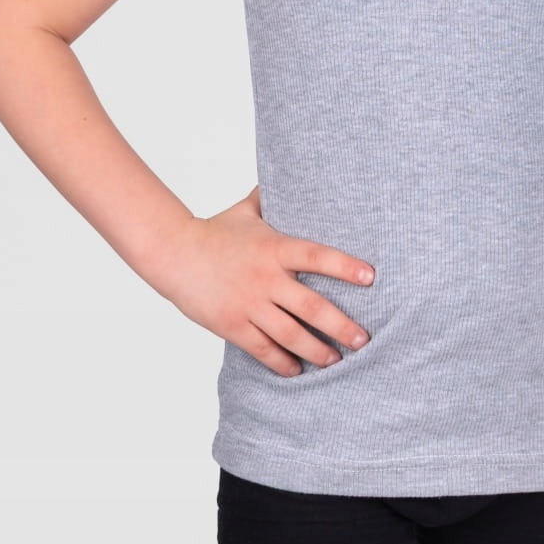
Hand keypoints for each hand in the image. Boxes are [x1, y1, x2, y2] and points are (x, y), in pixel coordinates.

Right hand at [159, 182, 375, 375]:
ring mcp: (249, 304)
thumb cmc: (213, 232)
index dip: (346, 266)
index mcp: (275, 248)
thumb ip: (270, 198)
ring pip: (291, 335)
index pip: (318, 256)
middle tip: (364, 340)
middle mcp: (266, 278)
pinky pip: (263, 350)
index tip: (371, 277)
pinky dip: (282, 363)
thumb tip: (288, 174)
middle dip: (341, 326)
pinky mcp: (232, 325)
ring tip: (336, 360)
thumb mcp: (245, 211)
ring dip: (317, 351)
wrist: (172, 253)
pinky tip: (297, 370)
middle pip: (312, 307)